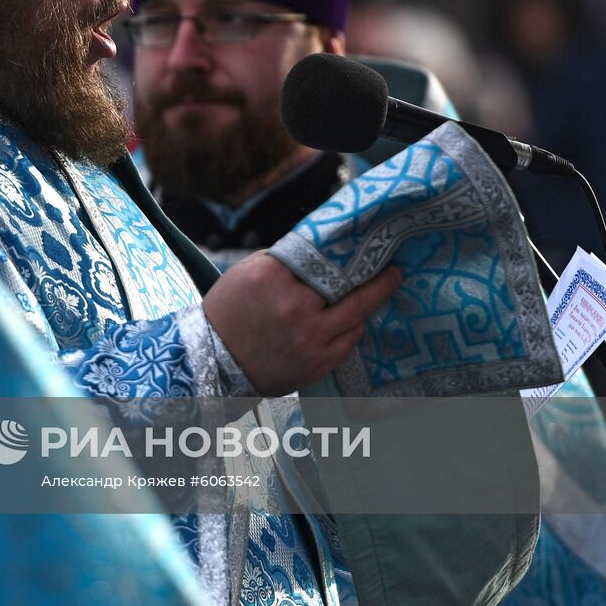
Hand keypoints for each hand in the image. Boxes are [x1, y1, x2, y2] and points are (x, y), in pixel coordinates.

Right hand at [203, 252, 401, 395]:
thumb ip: (280, 262)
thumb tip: (316, 252)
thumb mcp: (244, 274)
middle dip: (373, 274)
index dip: (346, 250)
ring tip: (386, 285)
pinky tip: (359, 318)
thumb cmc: (227, 313)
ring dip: (374, 297)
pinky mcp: (317, 361)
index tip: (368, 245)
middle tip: (392, 267)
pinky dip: (355, 325)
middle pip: (345, 283)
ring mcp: (309, 335)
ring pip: (356, 312)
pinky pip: (350, 338)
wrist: (213, 360)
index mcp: (273, 277)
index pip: (320, 256)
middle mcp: (295, 305)